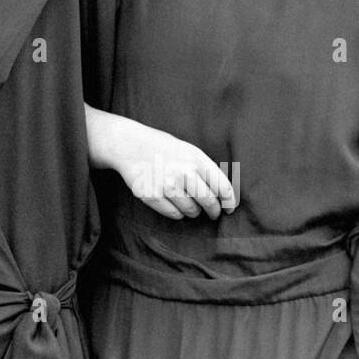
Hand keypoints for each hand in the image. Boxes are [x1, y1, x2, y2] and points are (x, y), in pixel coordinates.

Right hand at [103, 117, 235, 219]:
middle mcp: (184, 172)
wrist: (129, 144)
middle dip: (213, 211)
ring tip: (189, 204)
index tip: (228, 209)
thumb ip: (205, 170)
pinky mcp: (152, 196)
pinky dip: (177, 212)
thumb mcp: (188, 150)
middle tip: (212, 213)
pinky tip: (173, 203)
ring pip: (192, 211)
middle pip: (209, 203)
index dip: (229, 203)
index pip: (223, 188)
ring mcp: (167, 185)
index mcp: (196, 159)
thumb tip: (223, 196)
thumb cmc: (162, 147)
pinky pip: (174, 214)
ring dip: (193, 211)